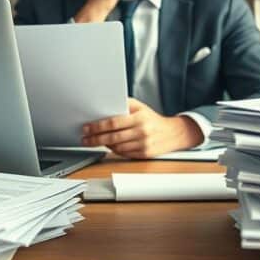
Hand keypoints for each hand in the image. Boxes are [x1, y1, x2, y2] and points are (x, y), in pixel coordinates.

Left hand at [81, 98, 203, 157]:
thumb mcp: (140, 107)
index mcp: (139, 118)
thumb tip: (104, 106)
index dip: (97, 126)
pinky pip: (124, 154)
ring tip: (94, 141)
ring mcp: (143, 144)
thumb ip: (123, 105)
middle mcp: (142, 132)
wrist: (173, 133)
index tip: (87, 128)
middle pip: (112, 137)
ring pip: (117, 147)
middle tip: (85, 138)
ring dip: (103, 145)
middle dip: (95, 138)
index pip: (113, 123)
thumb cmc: (153, 119)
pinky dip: (114, 150)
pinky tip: (108, 146)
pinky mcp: (144, 154)